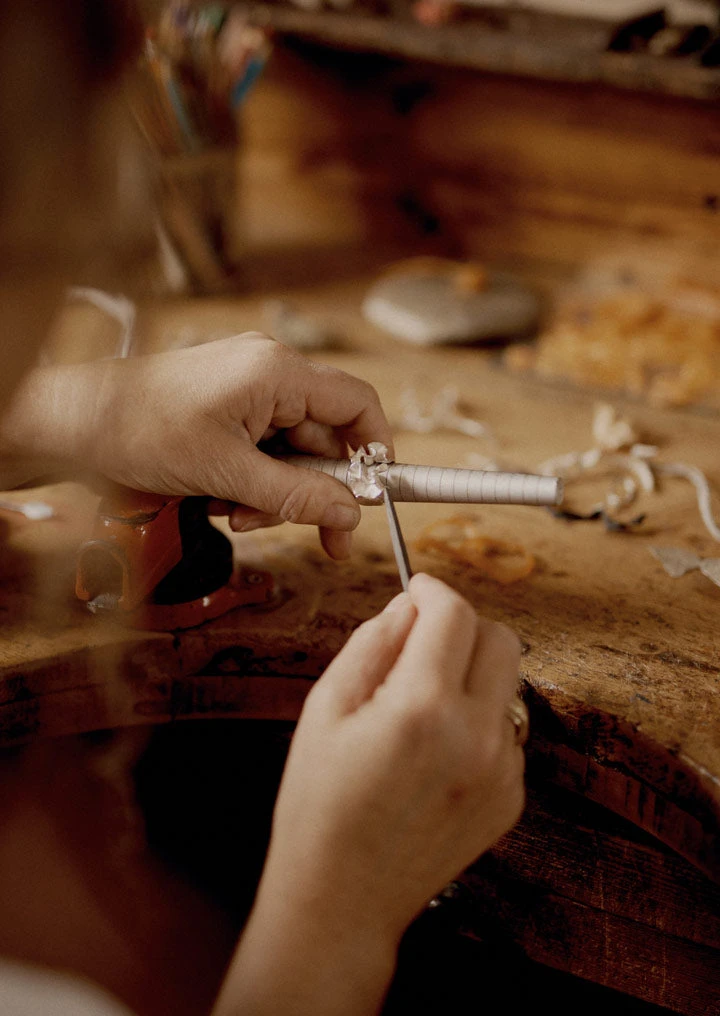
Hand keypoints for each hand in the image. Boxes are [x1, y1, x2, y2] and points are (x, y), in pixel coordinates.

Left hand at [2, 334, 391, 558]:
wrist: (75, 423)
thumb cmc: (140, 430)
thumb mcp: (227, 474)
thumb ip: (296, 496)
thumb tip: (350, 515)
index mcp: (277, 373)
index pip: (357, 405)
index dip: (375, 451)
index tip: (373, 496)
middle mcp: (269, 373)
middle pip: (323, 439)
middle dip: (312, 491)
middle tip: (318, 537)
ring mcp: (247, 389)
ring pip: (291, 452)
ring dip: (274, 493)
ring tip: (235, 513)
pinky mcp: (228, 407)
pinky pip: (261, 450)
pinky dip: (250, 481)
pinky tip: (220, 498)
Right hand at [217, 574, 523, 1014]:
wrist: (341, 901)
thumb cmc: (319, 805)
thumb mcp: (325, 708)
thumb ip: (372, 643)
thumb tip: (407, 606)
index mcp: (423, 708)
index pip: (454, 613)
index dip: (432, 589)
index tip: (417, 588)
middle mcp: (477, 735)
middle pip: (501, 638)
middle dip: (463, 625)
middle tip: (423, 640)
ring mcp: (503, 771)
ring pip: (508, 684)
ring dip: (472, 674)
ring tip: (422, 706)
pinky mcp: (512, 798)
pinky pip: (508, 731)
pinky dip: (479, 721)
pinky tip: (436, 751)